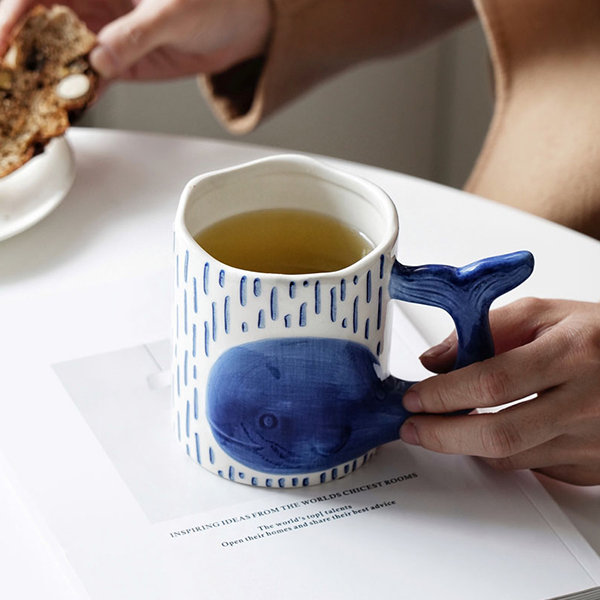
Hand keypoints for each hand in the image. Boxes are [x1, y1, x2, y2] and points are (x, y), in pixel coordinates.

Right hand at [0, 0, 271, 78]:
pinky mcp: (117, 63)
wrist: (236, 25)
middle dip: (18, 53)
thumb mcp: (172, 11)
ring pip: (57, 56)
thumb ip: (135, 33)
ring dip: (43, 80)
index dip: (10, 18)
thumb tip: (100, 58)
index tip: (2, 48)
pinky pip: (88, 79)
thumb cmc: (210, 0)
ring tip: (29, 104)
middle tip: (9, 85)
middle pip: (36, 25)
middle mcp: (89, 4)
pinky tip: (66, 108)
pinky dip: (76, 95)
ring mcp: (101, 35)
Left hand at [400, 298, 599, 485]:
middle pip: (498, 433)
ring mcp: (593, 441)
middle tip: (414, 428)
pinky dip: (502, 452)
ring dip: (466, 444)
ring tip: (443, 427)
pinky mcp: (594, 466)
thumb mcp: (546, 314)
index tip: (415, 398)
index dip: (444, 394)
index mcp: (573, 354)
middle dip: (442, 434)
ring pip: (510, 457)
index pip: (492, 382)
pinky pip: (533, 467)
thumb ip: (487, 330)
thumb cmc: (599, 337)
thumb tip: (436, 359)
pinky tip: (489, 433)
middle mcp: (587, 402)